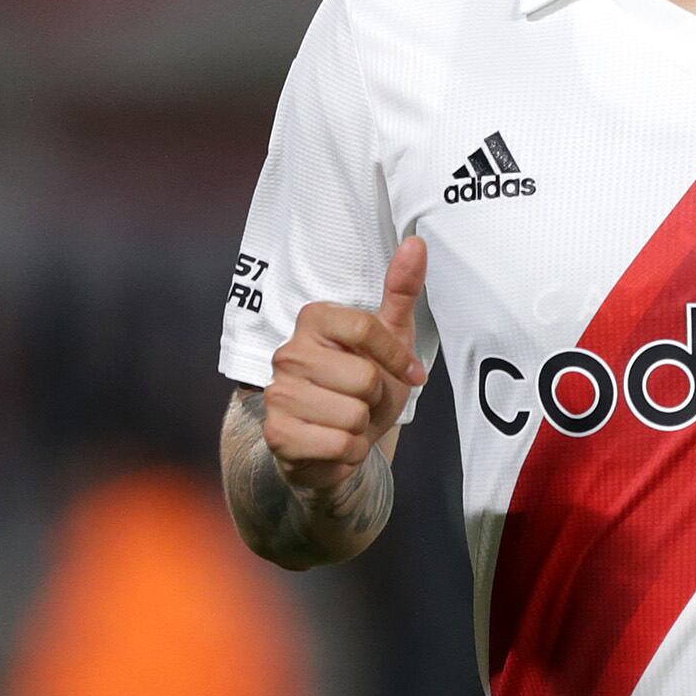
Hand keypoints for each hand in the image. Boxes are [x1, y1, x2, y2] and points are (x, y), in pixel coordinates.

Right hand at [264, 237, 427, 494]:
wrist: (333, 445)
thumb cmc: (363, 386)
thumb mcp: (391, 337)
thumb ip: (401, 291)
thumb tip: (417, 243)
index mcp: (313, 320)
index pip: (367, 329)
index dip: (398, 358)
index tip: (411, 373)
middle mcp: (288, 352)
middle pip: (364, 378)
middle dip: (377, 398)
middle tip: (364, 401)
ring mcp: (278, 393)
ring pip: (354, 415)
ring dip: (364, 427)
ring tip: (349, 422)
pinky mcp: (278, 434)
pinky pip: (340, 445)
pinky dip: (350, 452)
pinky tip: (337, 444)